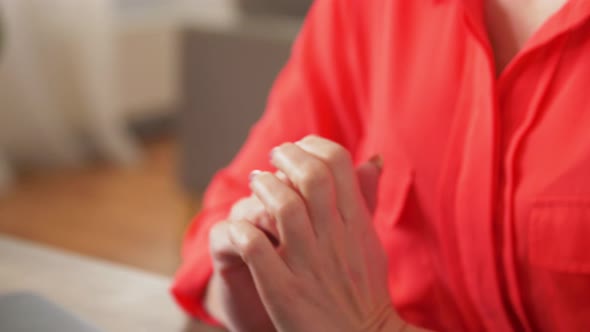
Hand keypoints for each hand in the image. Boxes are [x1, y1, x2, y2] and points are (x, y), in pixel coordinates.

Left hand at [228, 135, 402, 331]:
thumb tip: (372, 157)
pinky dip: (245, 229)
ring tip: (256, 182)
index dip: (313, 145)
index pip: (338, 164)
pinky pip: (255, 247)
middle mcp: (335, 240)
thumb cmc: (363, 289)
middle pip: (311, 177)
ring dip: (264, 187)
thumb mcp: (371, 241)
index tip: (298, 148)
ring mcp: (309, 265)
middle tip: (273, 158)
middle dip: (287, 157)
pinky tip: (242, 226)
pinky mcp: (284, 290)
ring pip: (283, 206)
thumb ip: (366, 199)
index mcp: (357, 225)